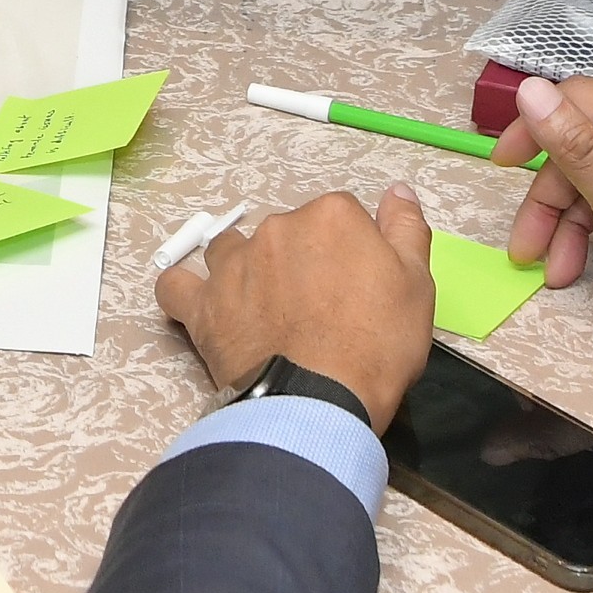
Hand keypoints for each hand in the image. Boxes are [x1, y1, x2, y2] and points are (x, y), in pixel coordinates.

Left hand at [154, 187, 437, 428]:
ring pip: (231, 250)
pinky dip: (184, 290)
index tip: (356, 288)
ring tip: (263, 309)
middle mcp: (276, 228)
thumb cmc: (377, 346)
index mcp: (331, 217)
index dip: (350, 253)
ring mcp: (233, 265)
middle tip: (318, 309)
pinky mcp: (203, 306)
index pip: (342, 218)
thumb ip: (406, 230)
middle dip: (302, 260)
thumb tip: (398, 190)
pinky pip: (176, 285)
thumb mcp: (416, 286)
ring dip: (245, 268)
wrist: (320, 402)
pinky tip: (199, 303)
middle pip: (289, 232)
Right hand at [501, 75, 592, 381]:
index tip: (503, 168)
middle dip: (554, 195)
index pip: (581, 100)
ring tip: (556, 270)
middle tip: (527, 248)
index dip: (535, 130)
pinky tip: (586, 259)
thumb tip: (531, 90)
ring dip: (575, 216)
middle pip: (592, 142)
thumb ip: (577, 151)